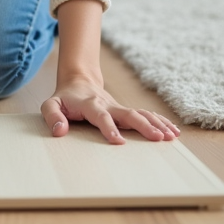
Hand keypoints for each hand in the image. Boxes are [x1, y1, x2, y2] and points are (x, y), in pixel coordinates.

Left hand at [41, 75, 179, 144]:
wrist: (78, 82)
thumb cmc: (64, 98)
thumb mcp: (50, 105)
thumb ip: (52, 117)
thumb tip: (59, 132)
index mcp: (90, 104)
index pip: (101, 117)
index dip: (109, 128)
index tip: (119, 142)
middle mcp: (108, 105)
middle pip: (128, 114)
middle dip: (143, 126)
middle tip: (157, 138)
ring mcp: (118, 107)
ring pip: (140, 114)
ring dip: (156, 124)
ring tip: (171, 136)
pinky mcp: (125, 110)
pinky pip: (145, 115)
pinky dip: (159, 121)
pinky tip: (172, 131)